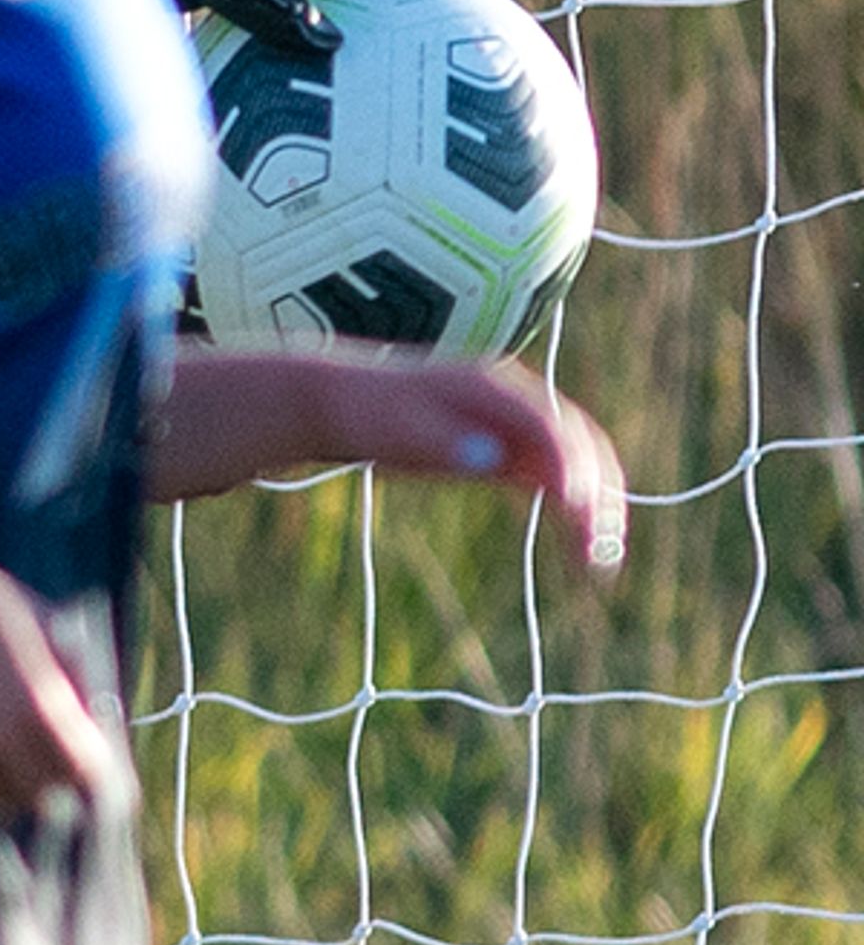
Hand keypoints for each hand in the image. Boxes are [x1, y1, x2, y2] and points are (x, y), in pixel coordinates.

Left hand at [282, 348, 628, 576]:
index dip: (567, 463)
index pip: (545, 424)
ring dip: (593, 502)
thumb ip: (442, 443)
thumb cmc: (363, 414)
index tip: (576, 506)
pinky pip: (549, 475)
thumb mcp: (393, 430)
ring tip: (600, 557)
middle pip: (574, 440)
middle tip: (603, 546)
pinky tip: (578, 544)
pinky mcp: (503, 448)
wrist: (340, 403)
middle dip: (596, 488)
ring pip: (572, 460)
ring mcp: (510, 424)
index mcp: (488, 387)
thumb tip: (492, 458)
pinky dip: (569, 505)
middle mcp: (511, 400)